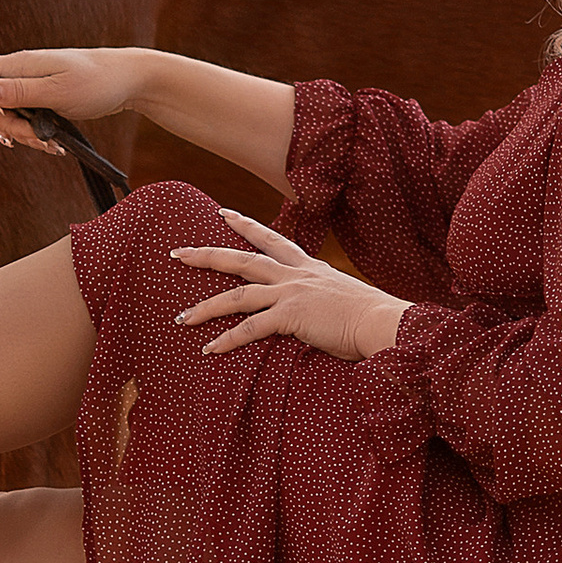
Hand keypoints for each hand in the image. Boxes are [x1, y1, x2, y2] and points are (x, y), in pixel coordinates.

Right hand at [0, 47, 135, 155]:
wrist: (131, 81)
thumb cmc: (97, 82)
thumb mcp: (55, 92)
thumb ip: (16, 93)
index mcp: (20, 65)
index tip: (6, 117)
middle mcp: (22, 74)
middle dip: (8, 126)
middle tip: (35, 135)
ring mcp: (33, 87)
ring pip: (9, 116)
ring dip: (24, 135)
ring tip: (51, 144)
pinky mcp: (45, 100)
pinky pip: (27, 121)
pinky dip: (36, 136)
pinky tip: (55, 146)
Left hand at [172, 209, 408, 362]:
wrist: (383, 322)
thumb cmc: (369, 317)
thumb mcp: (341, 297)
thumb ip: (323, 298)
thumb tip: (318, 310)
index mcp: (308, 267)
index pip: (271, 239)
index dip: (246, 225)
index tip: (224, 213)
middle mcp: (295, 274)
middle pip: (242, 258)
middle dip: (207, 254)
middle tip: (178, 252)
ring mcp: (291, 292)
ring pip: (237, 294)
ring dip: (205, 307)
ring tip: (181, 318)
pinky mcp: (291, 315)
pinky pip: (250, 327)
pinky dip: (227, 339)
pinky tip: (209, 348)